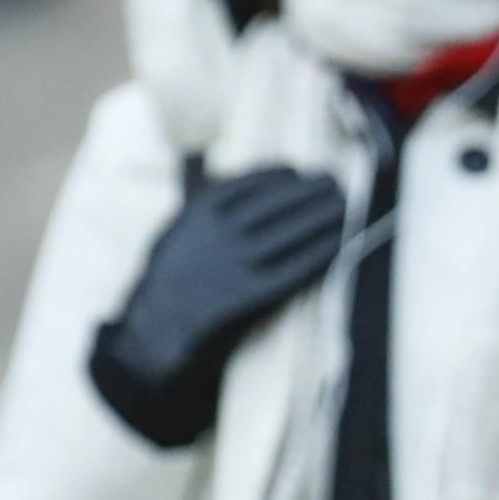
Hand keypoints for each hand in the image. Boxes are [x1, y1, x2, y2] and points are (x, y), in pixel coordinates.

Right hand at [87, 165, 347, 447]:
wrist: (153, 333)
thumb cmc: (171, 281)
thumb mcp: (175, 233)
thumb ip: (199, 202)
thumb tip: (215, 166)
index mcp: (198, 212)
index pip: (250, 182)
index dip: (280, 175)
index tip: (298, 172)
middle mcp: (218, 234)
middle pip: (277, 203)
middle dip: (310, 191)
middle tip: (335, 182)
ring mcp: (234, 265)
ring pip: (291, 232)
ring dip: (322, 216)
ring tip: (344, 205)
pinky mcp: (251, 297)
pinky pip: (295, 269)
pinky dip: (320, 253)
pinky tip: (339, 243)